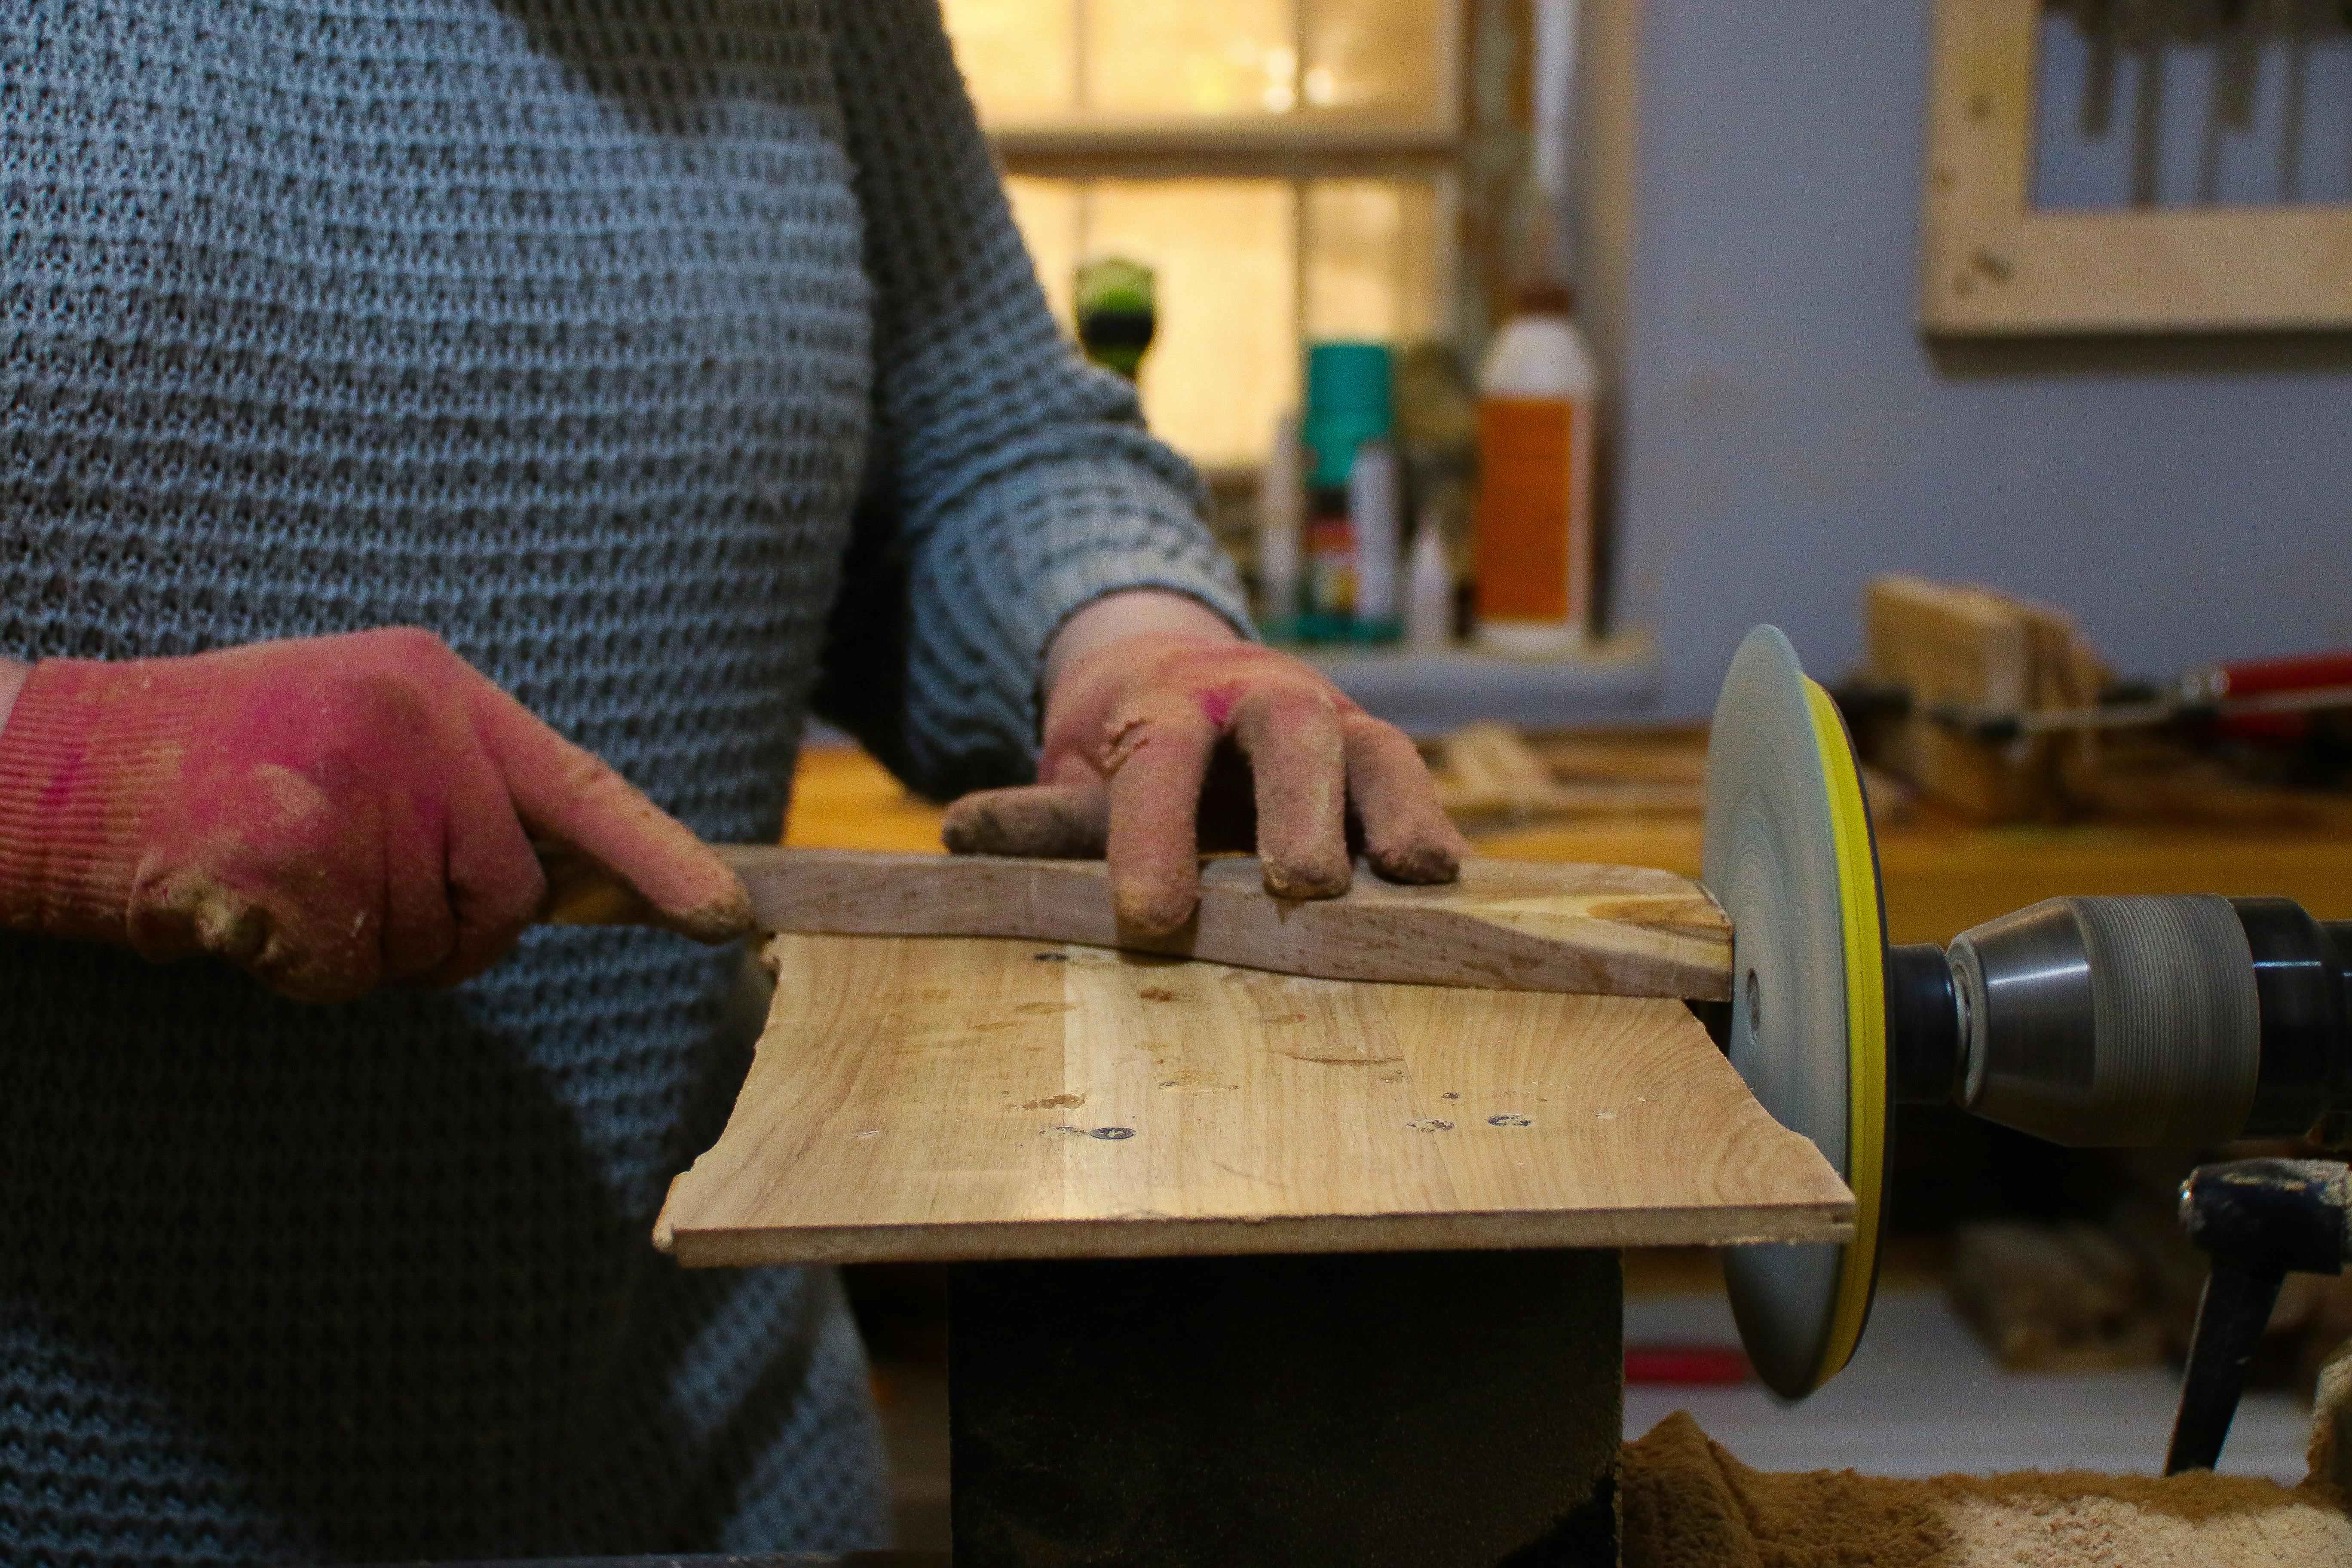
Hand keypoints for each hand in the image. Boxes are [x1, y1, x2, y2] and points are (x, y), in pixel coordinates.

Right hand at [0, 628, 749, 1002]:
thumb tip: (575, 876)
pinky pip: (349, 975)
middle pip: (506, 894)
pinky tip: (248, 913)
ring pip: (429, 945)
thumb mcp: (358, 728)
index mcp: (432, 683)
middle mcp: (407, 730)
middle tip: (358, 899)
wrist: (56, 762)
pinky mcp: (295, 870)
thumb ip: (462, 786)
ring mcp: (351, 798)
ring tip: (289, 884)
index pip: (582, 783)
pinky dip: (304, 972)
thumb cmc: (222, 758)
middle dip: (453, 930)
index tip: (727, 913)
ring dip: (367, 949)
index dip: (661, 857)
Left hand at [941, 594, 1467, 932]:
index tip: (1147, 917)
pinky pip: (1417, 796)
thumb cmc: (1138, 749)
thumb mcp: (1083, 773)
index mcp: (1173, 703)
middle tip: (1302, 886)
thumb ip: (1040, 817)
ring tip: (1421, 878)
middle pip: (1292, 735)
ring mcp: (1338, 725)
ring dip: (1400, 812)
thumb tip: (956, 832)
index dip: (1152, 837)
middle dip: (1300, 806)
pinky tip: (1458, 894)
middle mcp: (1267, 700)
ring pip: (1377, 753)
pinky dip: (1437, 837)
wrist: (1200, 680)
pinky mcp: (1386, 765)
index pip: (1161, 762)